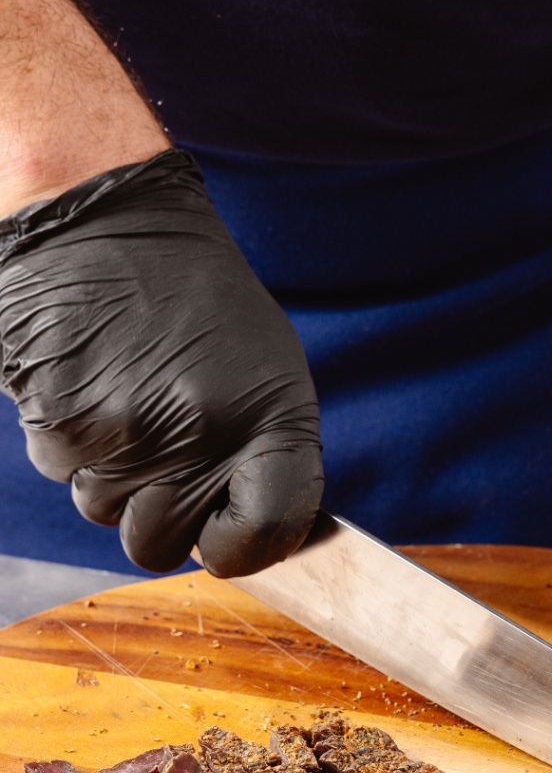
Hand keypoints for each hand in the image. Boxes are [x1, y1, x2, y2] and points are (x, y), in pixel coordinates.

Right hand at [0, 148, 323, 575]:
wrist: (97, 223)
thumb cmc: (189, 297)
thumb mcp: (264, 366)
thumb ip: (263, 456)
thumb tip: (253, 536)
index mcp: (271, 417)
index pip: (266, 533)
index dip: (241, 549)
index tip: (225, 536)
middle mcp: (204, 432)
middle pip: (162, 547)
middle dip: (154, 515)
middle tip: (158, 449)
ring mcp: (129, 433)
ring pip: (104, 511)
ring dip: (108, 470)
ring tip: (121, 392)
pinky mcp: (61, 423)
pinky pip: (60, 470)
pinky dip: (68, 439)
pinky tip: (85, 380)